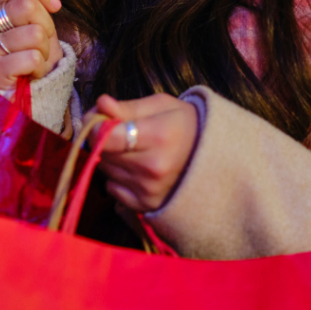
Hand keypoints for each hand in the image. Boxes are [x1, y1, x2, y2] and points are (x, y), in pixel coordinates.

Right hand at [0, 0, 62, 90]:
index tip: (55, 6)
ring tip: (35, 61)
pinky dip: (40, 68)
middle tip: (42, 43)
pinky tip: (30, 75)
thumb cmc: (27, 56)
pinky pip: (32, 58)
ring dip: (45, 51)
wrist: (22, 95)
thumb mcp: (31, 23)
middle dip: (47, 25)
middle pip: (27, 6)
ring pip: (34, 34)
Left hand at [83, 93, 198, 212]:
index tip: (100, 118)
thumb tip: (101, 104)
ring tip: (132, 148)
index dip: (95, 125)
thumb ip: (128, 107)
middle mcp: (152, 168)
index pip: (106, 136)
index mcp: (157, 137)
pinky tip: (136, 168)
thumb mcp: (161, 106)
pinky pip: (112, 188)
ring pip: (105, 169)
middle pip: (102, 152)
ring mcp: (149, 190)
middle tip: (117, 129)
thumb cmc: (185, 125)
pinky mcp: (146, 205)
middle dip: (102, 138)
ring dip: (110, 157)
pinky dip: (117, 177)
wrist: (215, 158)